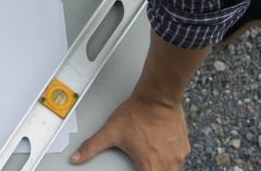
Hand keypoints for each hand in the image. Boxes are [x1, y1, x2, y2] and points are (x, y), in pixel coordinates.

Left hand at [69, 92, 189, 169]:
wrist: (158, 96)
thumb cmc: (137, 113)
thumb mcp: (110, 131)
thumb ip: (91, 147)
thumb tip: (76, 157)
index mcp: (149, 165)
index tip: (136, 169)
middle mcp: (167, 164)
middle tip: (144, 164)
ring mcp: (178, 156)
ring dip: (163, 169)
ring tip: (152, 160)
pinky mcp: (184, 146)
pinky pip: (180, 160)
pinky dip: (172, 160)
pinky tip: (163, 151)